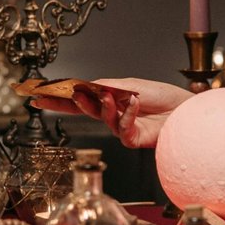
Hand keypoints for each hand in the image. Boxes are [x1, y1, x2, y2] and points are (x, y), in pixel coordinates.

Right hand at [31, 77, 192, 147]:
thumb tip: (85, 86)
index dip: (59, 96)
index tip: (38, 92)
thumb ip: (107, 87)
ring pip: (101, 118)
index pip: (79, 96)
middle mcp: (111, 113)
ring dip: (102, 106)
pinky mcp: (133, 138)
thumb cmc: (163, 96)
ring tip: (106, 96)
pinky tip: (133, 103)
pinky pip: (122, 129)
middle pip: (81, 109)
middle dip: (61, 103)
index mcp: (109, 98)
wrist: (186, 110)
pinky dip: (127, 115)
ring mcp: (121, 127)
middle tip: (43, 98)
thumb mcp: (131, 85)